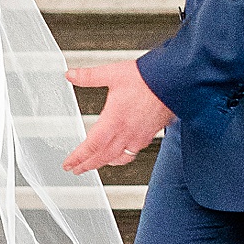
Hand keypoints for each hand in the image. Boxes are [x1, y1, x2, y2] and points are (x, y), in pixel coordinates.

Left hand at [63, 59, 174, 173]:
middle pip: (103, 157)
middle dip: (87, 165)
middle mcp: (126, 132)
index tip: (69, 164)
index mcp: (114, 120)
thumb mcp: (113, 73)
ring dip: (105, 163)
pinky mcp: (150, 134)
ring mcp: (139, 136)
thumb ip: (89, 76)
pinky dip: (122, 157)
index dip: (78, 158)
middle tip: (77, 169)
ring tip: (96, 164)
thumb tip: (72, 75)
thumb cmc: (148, 78)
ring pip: (119, 158)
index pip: (91, 146)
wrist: (174, 81)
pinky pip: (133, 152)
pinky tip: (121, 152)